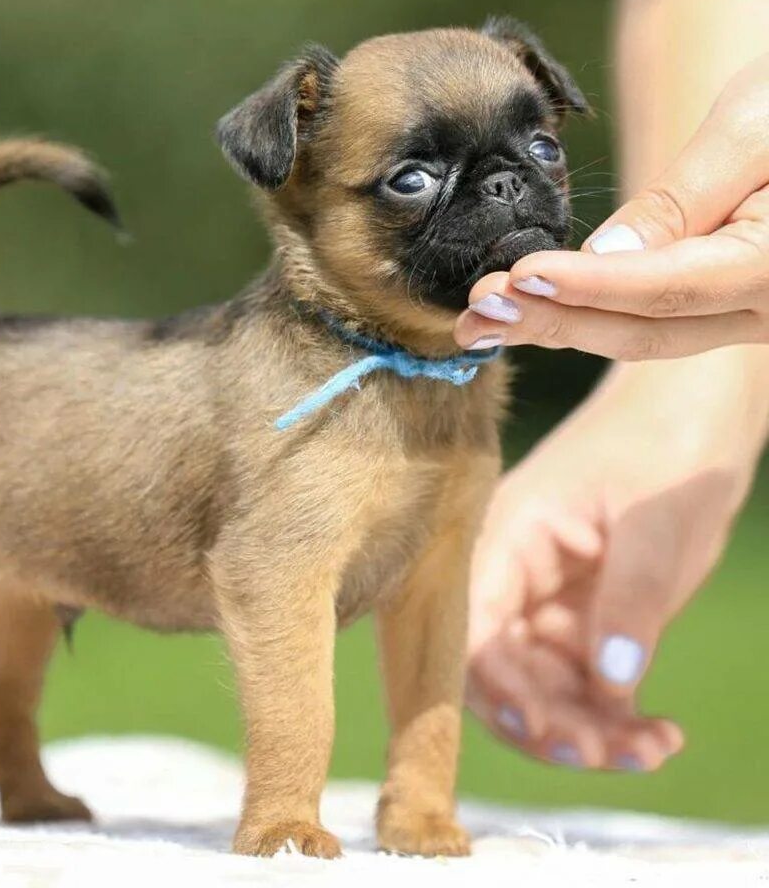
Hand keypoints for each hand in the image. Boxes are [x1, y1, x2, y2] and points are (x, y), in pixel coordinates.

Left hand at [454, 54, 768, 358]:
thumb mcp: (755, 124)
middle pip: (647, 330)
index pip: (668, 288)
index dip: (587, 287)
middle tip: (474, 315)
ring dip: (560, 328)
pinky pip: (657, 322)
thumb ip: (682, 197)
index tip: (517, 278)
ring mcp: (752, 316)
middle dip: (553, 322)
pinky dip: (590, 316)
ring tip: (480, 322)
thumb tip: (604, 256)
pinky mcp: (729, 306)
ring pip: (647, 336)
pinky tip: (532, 310)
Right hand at [466, 362, 759, 768]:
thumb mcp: (654, 522)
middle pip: (499, 671)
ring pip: (542, 688)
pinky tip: (660, 734)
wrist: (693, 413)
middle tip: (604, 753)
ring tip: (649, 751)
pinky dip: (617, 717)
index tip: (545, 728)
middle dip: (544, 722)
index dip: (494, 685)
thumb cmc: (666, 447)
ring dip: (586, 731)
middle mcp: (513, 576)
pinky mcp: (583, 619)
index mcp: (507, 537)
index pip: (472, 625)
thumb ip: (631, 599)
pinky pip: (584, 684)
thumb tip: (612, 684)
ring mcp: (546, 600)